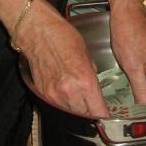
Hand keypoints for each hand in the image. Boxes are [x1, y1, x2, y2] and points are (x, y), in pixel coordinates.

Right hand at [16, 0, 108, 118]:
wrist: (38, 31)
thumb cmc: (63, 36)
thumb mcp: (86, 54)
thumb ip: (91, 74)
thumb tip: (95, 88)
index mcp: (85, 81)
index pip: (98, 110)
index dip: (104, 112)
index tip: (107, 111)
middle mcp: (70, 92)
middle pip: (85, 114)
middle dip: (91, 111)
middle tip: (95, 104)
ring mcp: (55, 95)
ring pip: (71, 112)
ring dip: (78, 108)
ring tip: (81, 97)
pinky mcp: (44, 93)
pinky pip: (58, 104)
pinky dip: (64, 101)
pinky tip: (67, 91)